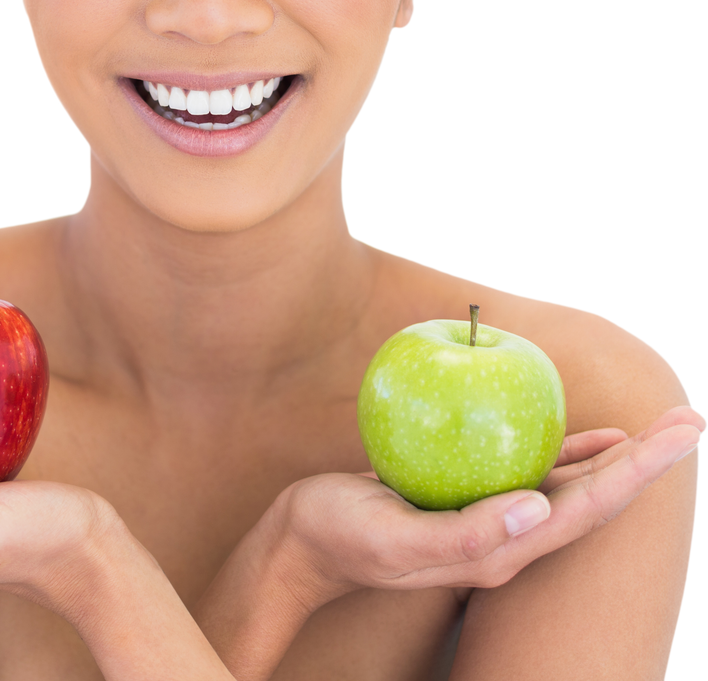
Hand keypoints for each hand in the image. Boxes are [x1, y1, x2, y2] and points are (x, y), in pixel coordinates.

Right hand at [278, 406, 706, 606]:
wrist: (303, 543)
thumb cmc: (344, 536)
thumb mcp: (397, 538)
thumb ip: (467, 532)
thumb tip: (541, 508)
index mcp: (500, 550)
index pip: (587, 508)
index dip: (639, 471)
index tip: (680, 431)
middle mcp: (506, 539)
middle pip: (592, 498)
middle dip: (645, 463)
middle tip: (689, 421)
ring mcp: (486, 521)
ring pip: (567, 489)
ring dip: (613, 461)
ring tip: (651, 433)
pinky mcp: (463, 501)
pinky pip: (529, 474)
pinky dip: (561, 453)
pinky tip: (574, 437)